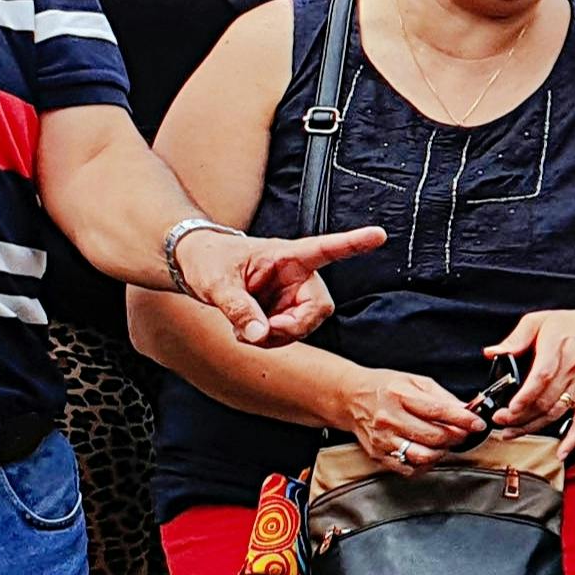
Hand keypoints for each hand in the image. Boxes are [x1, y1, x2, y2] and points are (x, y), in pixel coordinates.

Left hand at [175, 222, 383, 344]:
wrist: (194, 267)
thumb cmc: (207, 261)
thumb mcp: (216, 283)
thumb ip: (238, 308)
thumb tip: (259, 335)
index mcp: (287, 255)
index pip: (325, 249)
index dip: (354, 243)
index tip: (379, 234)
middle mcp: (297, 275)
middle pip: (318, 308)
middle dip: (295, 327)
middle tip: (264, 332)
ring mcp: (292, 295)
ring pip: (304, 327)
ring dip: (276, 337)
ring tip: (244, 329)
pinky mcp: (284, 311)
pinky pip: (288, 334)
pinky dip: (268, 340)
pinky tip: (247, 330)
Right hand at [335, 363, 486, 467]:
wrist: (351, 398)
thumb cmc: (384, 387)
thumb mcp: (414, 381)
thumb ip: (441, 396)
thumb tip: (467, 409)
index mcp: (399, 396)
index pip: (437, 410)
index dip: (462, 419)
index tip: (477, 423)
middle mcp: (389, 419)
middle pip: (433, 436)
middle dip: (456, 436)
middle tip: (463, 433)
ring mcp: (382, 440)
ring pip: (422, 456)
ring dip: (441, 452)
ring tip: (445, 443)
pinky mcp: (378, 455)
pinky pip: (409, 468)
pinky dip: (425, 464)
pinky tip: (428, 452)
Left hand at [482, 304, 574, 452]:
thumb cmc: (568, 324)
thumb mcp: (538, 321)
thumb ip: (515, 338)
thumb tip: (491, 353)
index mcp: (557, 350)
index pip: (541, 378)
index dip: (524, 398)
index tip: (508, 410)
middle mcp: (573, 370)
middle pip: (545, 401)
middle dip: (519, 417)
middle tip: (500, 423)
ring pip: (557, 414)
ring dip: (533, 427)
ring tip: (511, 433)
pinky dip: (573, 439)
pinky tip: (561, 453)